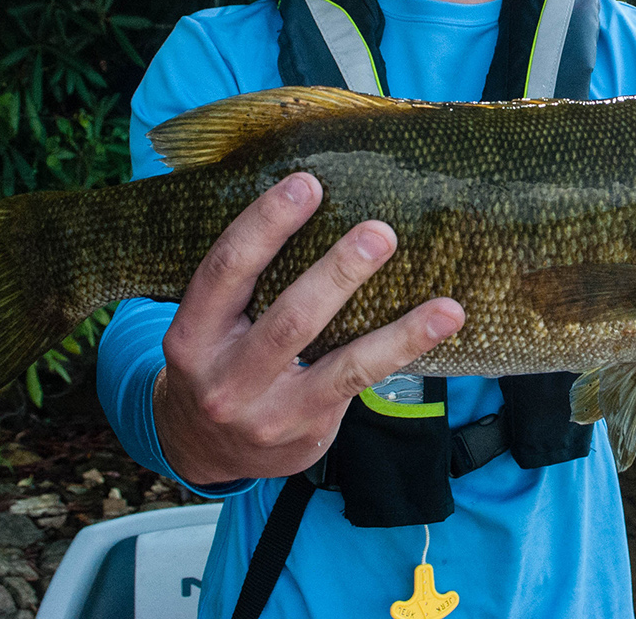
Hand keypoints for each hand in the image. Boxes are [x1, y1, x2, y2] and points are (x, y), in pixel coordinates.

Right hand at [154, 172, 464, 484]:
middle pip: (289, 319)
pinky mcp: (305, 430)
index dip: (264, 224)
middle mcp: (224, 378)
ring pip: (339, 361)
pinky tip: (442, 324)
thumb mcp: (208, 326)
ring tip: (443, 304)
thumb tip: (312, 199)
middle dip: (338, 272)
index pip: (225, 270)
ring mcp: (266, 412)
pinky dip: (403, 350)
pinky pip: (360, 383)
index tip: (307, 183)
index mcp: (192, 334)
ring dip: (397, 330)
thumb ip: (246, 281)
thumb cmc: (218, 363)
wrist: (202, 450)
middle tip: (380, 231)